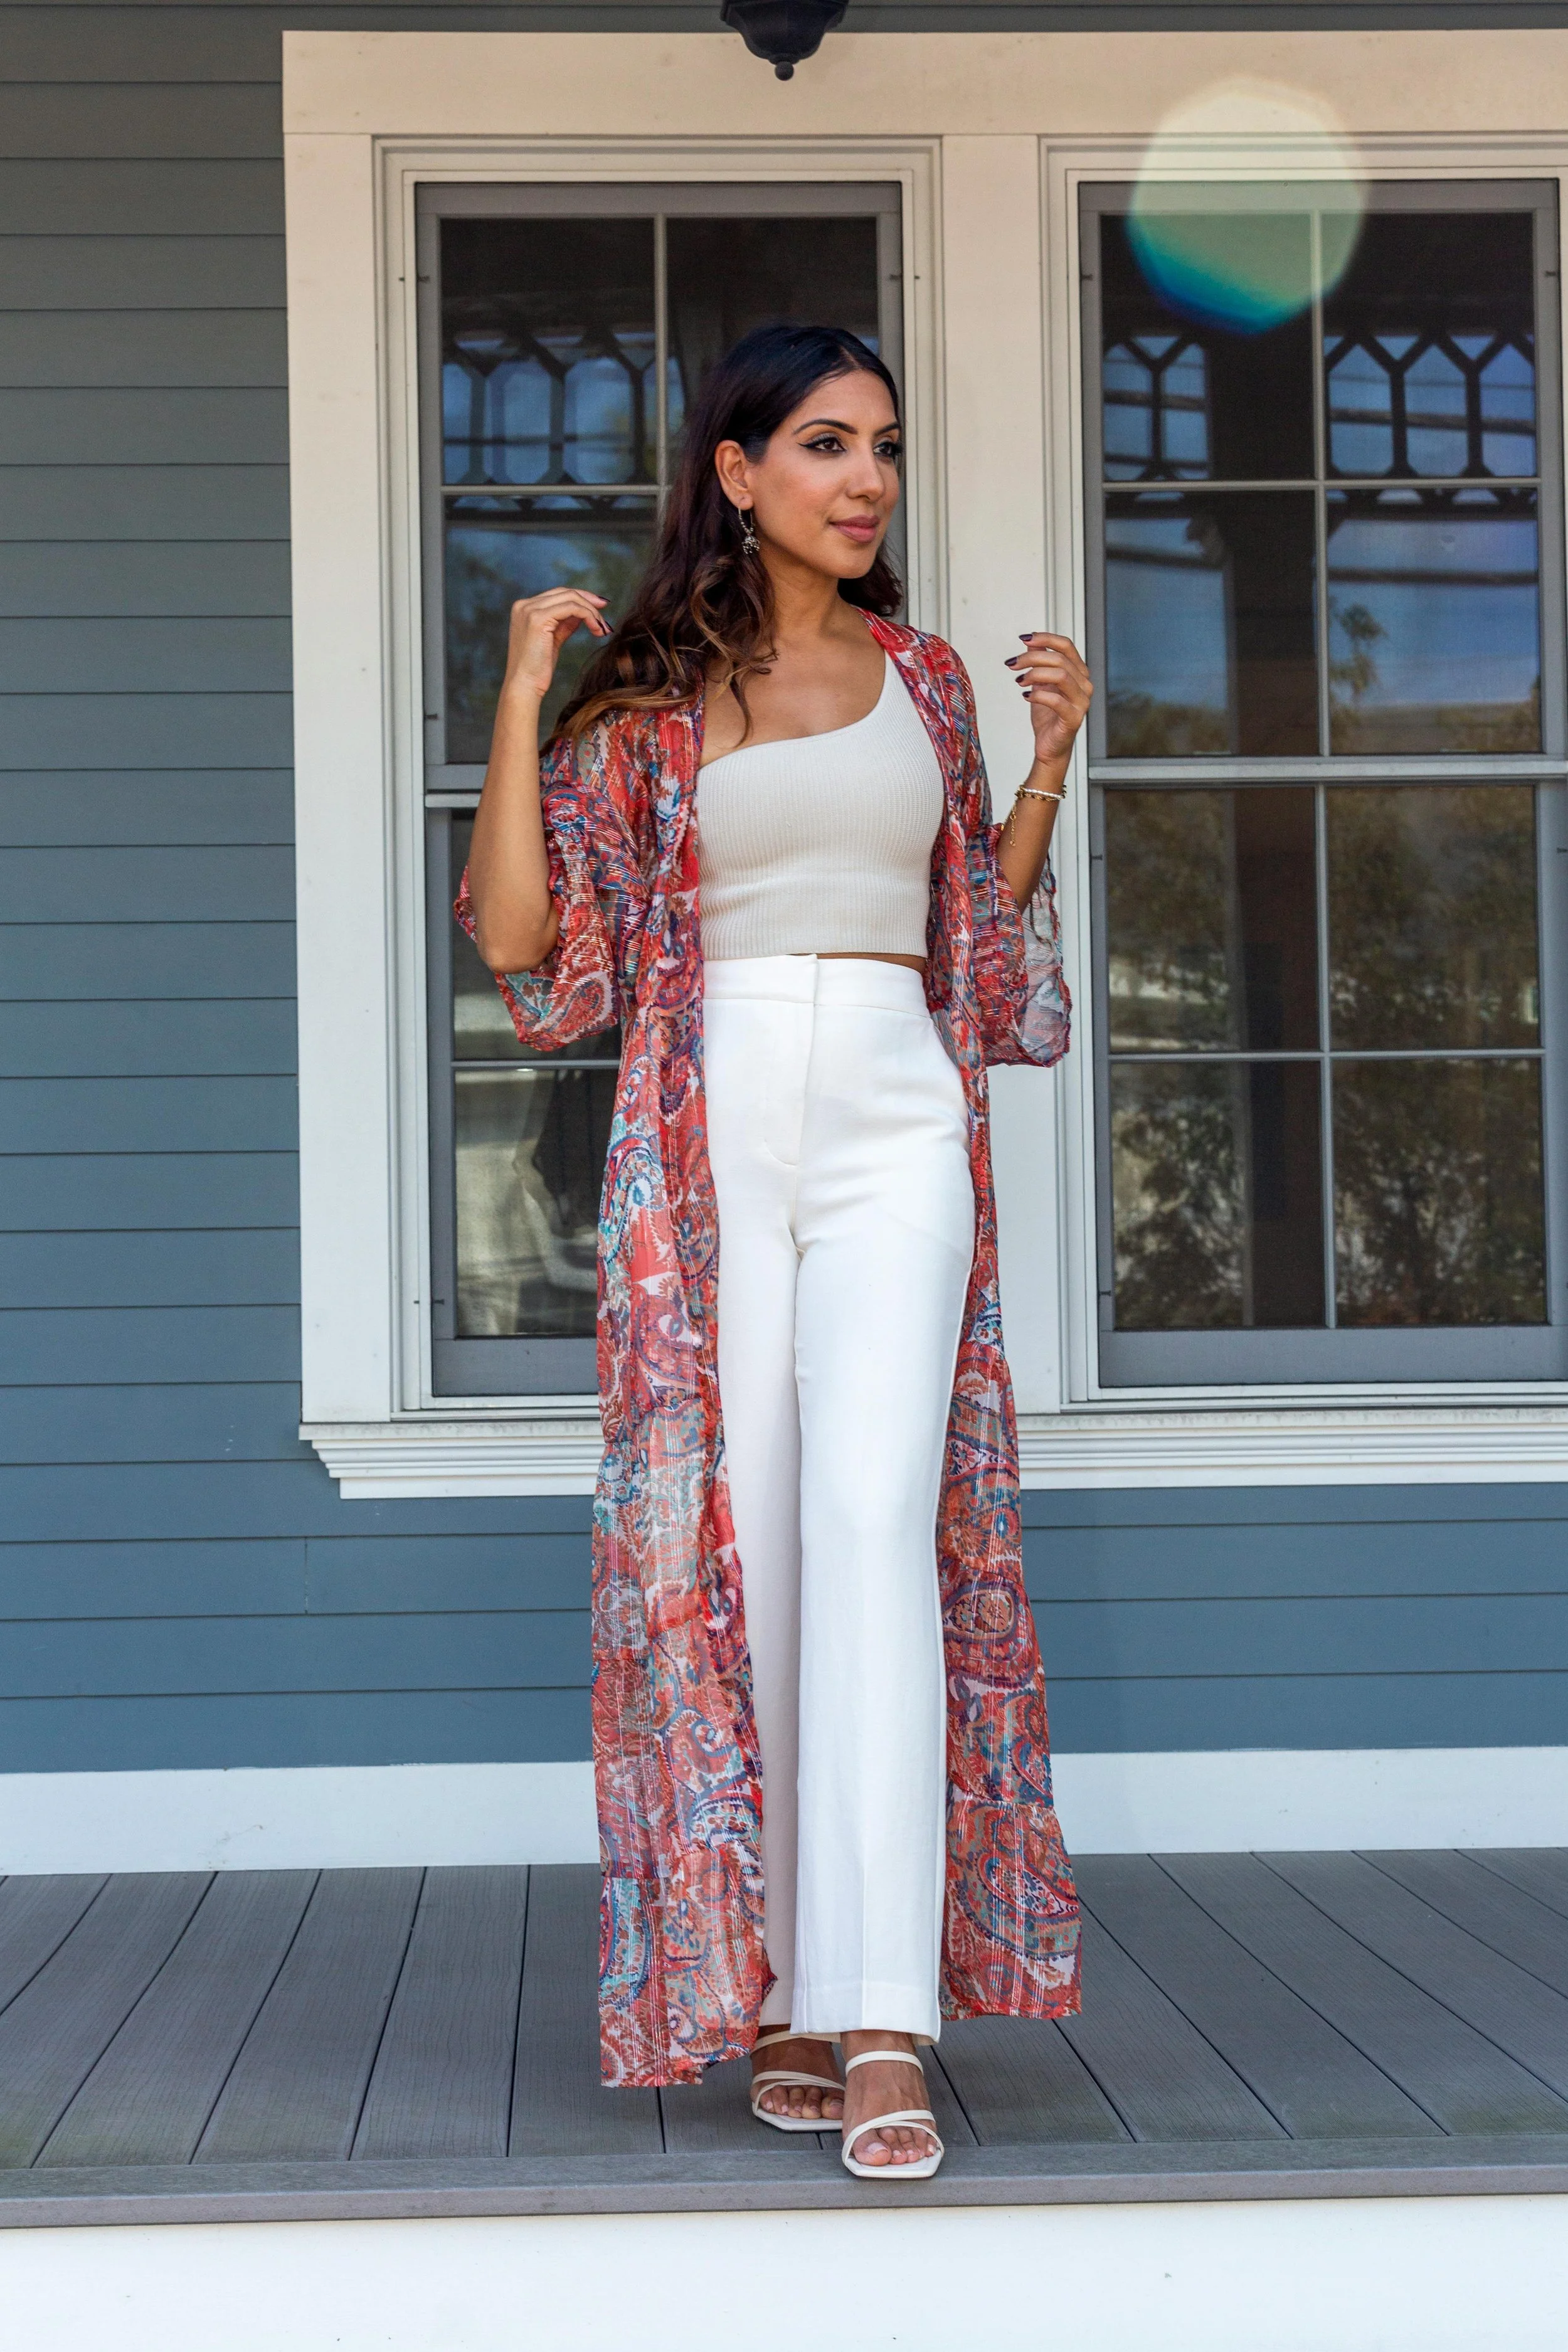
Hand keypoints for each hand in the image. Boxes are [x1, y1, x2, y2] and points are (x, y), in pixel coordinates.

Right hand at [499, 587, 610, 706]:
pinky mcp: (538, 618)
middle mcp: (524, 605)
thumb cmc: (538, 669)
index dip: (581, 598)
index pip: (558, 594)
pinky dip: (588, 615)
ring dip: (591, 611)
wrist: (524, 685)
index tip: (599, 607)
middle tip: (605, 614)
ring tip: (602, 628)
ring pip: (570, 598)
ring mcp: (529, 609)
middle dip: (589, 601)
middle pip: (565, 592)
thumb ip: (564, 623)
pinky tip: (596, 629)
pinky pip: (571, 608)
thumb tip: (582, 612)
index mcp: (524, 608)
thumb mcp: (553, 640)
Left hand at [1006, 632, 1091, 767]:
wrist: (1049, 745)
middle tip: (1013, 664)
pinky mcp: (1074, 718)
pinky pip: (1056, 700)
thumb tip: (1030, 642)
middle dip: (1032, 658)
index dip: (1045, 638)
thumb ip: (1039, 663)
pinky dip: (1038, 695)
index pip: (1066, 646)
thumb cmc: (1047, 715)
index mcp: (1079, 672)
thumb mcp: (1040, 683)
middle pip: (1060, 659)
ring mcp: (1082, 701)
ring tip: (1019, 681)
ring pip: (1061, 675)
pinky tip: (1025, 696)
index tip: (1024, 639)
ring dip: (1035, 674)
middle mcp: (1084, 684)